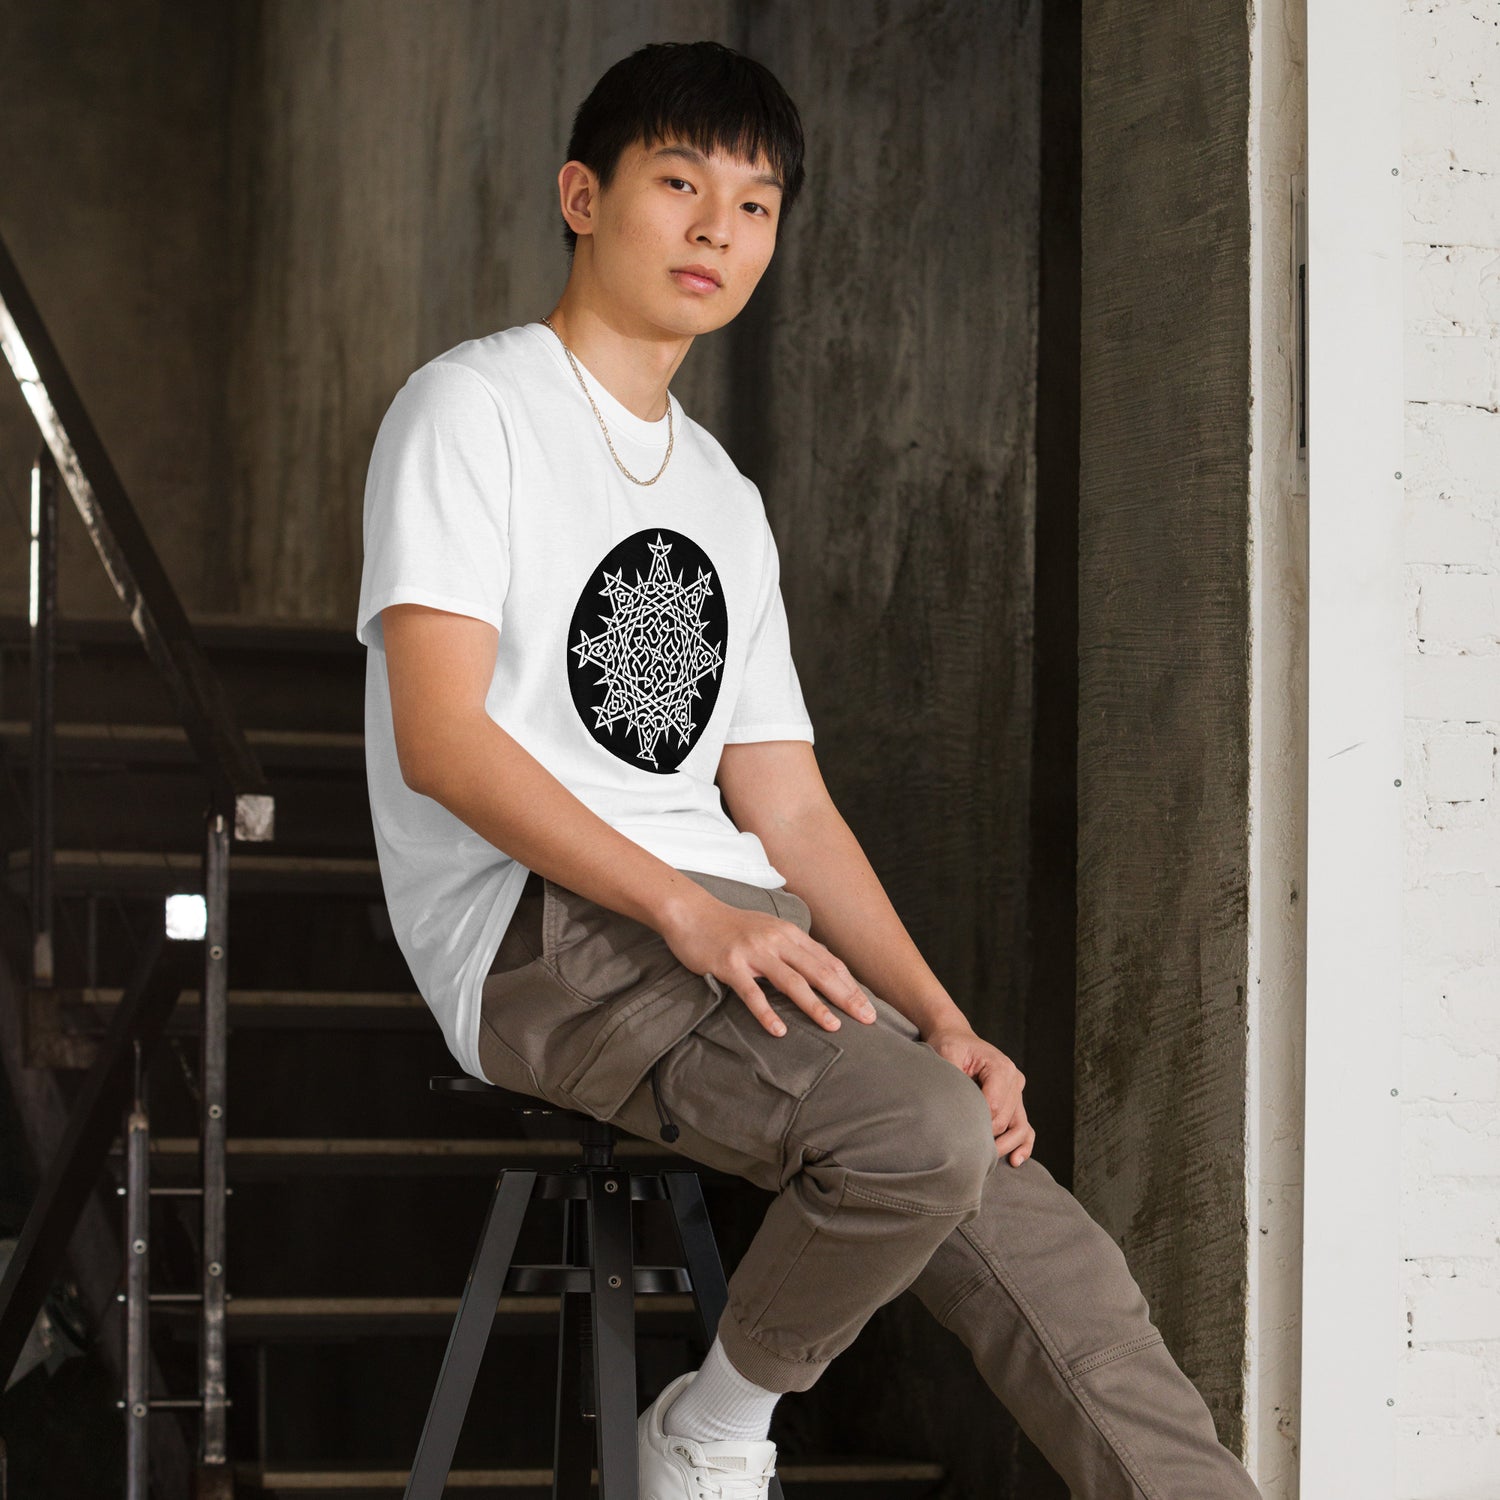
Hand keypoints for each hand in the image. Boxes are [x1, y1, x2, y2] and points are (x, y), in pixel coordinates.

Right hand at [660, 889, 877, 1036]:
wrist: (692, 913)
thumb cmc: (731, 926)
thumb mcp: (768, 929)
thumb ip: (793, 947)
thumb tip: (821, 967)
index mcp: (788, 933)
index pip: (827, 961)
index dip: (850, 984)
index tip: (868, 1005)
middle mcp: (776, 941)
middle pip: (819, 971)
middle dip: (846, 996)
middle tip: (867, 1019)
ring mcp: (753, 952)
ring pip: (792, 982)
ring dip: (815, 1005)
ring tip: (834, 1027)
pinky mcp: (730, 965)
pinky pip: (752, 994)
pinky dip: (767, 1013)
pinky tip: (780, 1031)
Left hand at [922, 1023, 1034, 1166]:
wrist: (956, 1037)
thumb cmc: (950, 1045)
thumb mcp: (947, 1054)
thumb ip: (954, 1078)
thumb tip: (954, 1107)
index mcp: (1001, 1068)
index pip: (994, 1107)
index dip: (977, 1123)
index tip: (958, 1132)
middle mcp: (1015, 1080)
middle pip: (1006, 1120)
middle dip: (988, 1137)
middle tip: (965, 1149)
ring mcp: (1018, 1092)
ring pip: (1020, 1127)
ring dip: (1006, 1146)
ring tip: (989, 1161)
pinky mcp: (1015, 1101)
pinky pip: (1025, 1126)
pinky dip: (1023, 1144)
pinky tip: (1016, 1160)